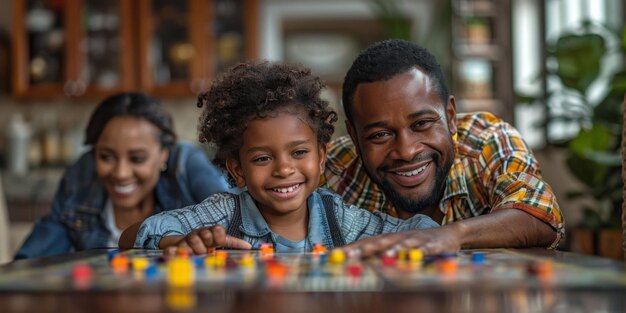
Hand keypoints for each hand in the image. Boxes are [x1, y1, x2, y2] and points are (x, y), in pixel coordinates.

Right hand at [161, 225, 251, 255]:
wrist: (186, 244)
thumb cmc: (206, 244)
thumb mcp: (219, 242)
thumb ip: (233, 243)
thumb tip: (249, 246)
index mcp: (211, 232)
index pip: (217, 229)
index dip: (219, 237)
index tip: (218, 243)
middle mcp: (199, 233)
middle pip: (205, 233)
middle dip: (207, 242)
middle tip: (207, 251)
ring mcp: (187, 239)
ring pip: (193, 239)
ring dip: (196, 249)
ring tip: (197, 254)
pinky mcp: (176, 247)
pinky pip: (173, 249)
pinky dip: (173, 252)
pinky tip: (173, 254)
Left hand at [341, 226, 461, 257]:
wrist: (449, 234)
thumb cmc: (417, 244)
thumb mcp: (396, 248)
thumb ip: (378, 254)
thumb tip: (355, 261)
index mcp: (388, 239)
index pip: (366, 242)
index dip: (350, 248)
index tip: (334, 255)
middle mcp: (399, 237)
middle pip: (379, 242)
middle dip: (364, 248)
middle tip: (349, 255)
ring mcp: (416, 240)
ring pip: (402, 244)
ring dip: (392, 249)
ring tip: (383, 254)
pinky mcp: (434, 245)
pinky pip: (427, 249)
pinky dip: (420, 252)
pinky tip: (414, 255)